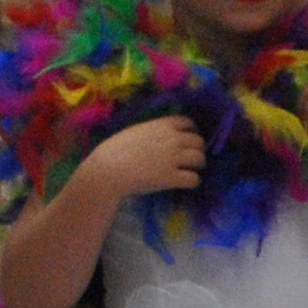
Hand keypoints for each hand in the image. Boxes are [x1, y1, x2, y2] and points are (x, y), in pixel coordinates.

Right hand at [81, 115, 205, 201]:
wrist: (107, 169)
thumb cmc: (114, 150)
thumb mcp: (136, 131)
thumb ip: (154, 130)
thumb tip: (164, 135)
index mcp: (162, 125)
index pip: (188, 123)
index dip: (191, 131)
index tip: (187, 140)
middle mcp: (172, 139)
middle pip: (198, 141)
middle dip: (197, 149)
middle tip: (191, 159)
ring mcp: (173, 159)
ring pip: (200, 159)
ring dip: (197, 166)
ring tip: (191, 171)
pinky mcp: (171, 178)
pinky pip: (193, 179)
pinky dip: (192, 182)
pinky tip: (185, 183)